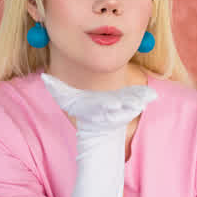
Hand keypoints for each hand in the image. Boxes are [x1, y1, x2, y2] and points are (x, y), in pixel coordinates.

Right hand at [41, 72, 157, 132]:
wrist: (94, 120)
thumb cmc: (79, 105)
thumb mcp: (65, 98)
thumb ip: (55, 87)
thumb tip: (45, 76)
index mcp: (95, 108)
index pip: (101, 107)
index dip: (108, 107)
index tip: (115, 104)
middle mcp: (109, 110)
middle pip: (118, 109)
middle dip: (126, 107)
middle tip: (135, 104)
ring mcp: (120, 109)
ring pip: (130, 107)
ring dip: (137, 104)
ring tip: (146, 99)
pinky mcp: (129, 104)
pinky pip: (138, 101)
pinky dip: (144, 99)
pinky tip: (152, 95)